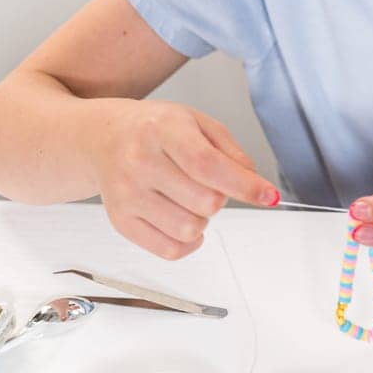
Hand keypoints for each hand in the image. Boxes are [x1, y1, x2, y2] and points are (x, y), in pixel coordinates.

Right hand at [87, 98, 278, 259]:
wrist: (104, 137)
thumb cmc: (155, 129)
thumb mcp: (196, 122)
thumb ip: (230, 151)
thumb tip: (255, 184)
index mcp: (162, 129)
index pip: (207, 165)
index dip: (244, 185)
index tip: (268, 196)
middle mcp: (139, 161)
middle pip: (204, 202)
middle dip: (220, 196)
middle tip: (208, 182)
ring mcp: (126, 194)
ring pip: (189, 229)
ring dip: (203, 218)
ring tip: (190, 197)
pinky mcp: (120, 220)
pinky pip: (169, 250)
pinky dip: (188, 241)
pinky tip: (183, 218)